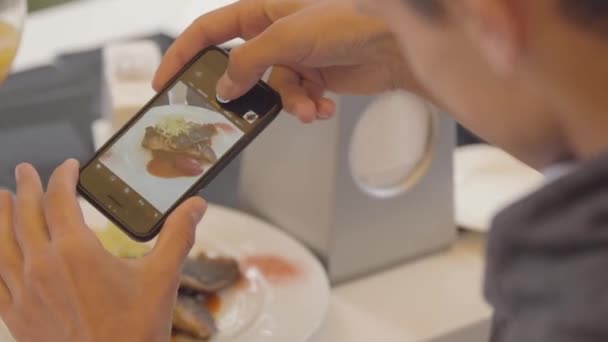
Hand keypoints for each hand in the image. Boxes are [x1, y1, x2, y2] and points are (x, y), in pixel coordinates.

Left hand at [0, 160, 206, 341]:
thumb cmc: (135, 330)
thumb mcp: (162, 278)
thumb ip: (178, 235)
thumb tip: (196, 206)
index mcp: (76, 252)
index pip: (60, 200)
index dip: (62, 177)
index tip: (69, 167)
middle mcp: (42, 267)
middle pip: (25, 215)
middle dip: (26, 187)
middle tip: (25, 171)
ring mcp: (24, 293)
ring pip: (2, 243)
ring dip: (2, 216)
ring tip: (1, 198)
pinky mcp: (17, 317)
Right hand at [153, 0, 417, 122]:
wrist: (398, 44)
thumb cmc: (350, 21)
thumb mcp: (289, 37)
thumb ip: (249, 61)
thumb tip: (225, 86)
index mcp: (261, 13)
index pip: (209, 32)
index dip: (183, 54)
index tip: (165, 81)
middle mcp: (275, 35)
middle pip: (241, 68)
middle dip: (245, 93)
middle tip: (236, 113)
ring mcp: (296, 58)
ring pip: (272, 92)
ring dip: (290, 104)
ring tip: (309, 106)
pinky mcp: (316, 78)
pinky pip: (298, 100)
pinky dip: (309, 108)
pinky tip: (323, 107)